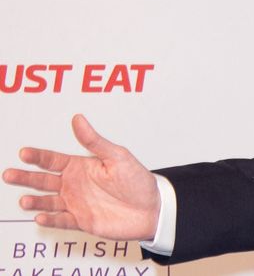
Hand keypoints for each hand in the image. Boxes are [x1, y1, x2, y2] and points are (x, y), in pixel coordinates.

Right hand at [3, 114, 159, 239]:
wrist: (152, 208)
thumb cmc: (138, 180)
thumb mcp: (117, 156)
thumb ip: (94, 141)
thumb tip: (78, 119)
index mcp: (81, 166)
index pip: (53, 160)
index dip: (38, 156)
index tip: (24, 153)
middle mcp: (74, 184)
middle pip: (44, 180)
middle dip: (26, 178)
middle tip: (9, 174)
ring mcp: (76, 203)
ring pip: (49, 202)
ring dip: (35, 201)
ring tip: (25, 201)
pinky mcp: (82, 221)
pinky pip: (62, 221)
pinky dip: (51, 220)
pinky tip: (40, 217)